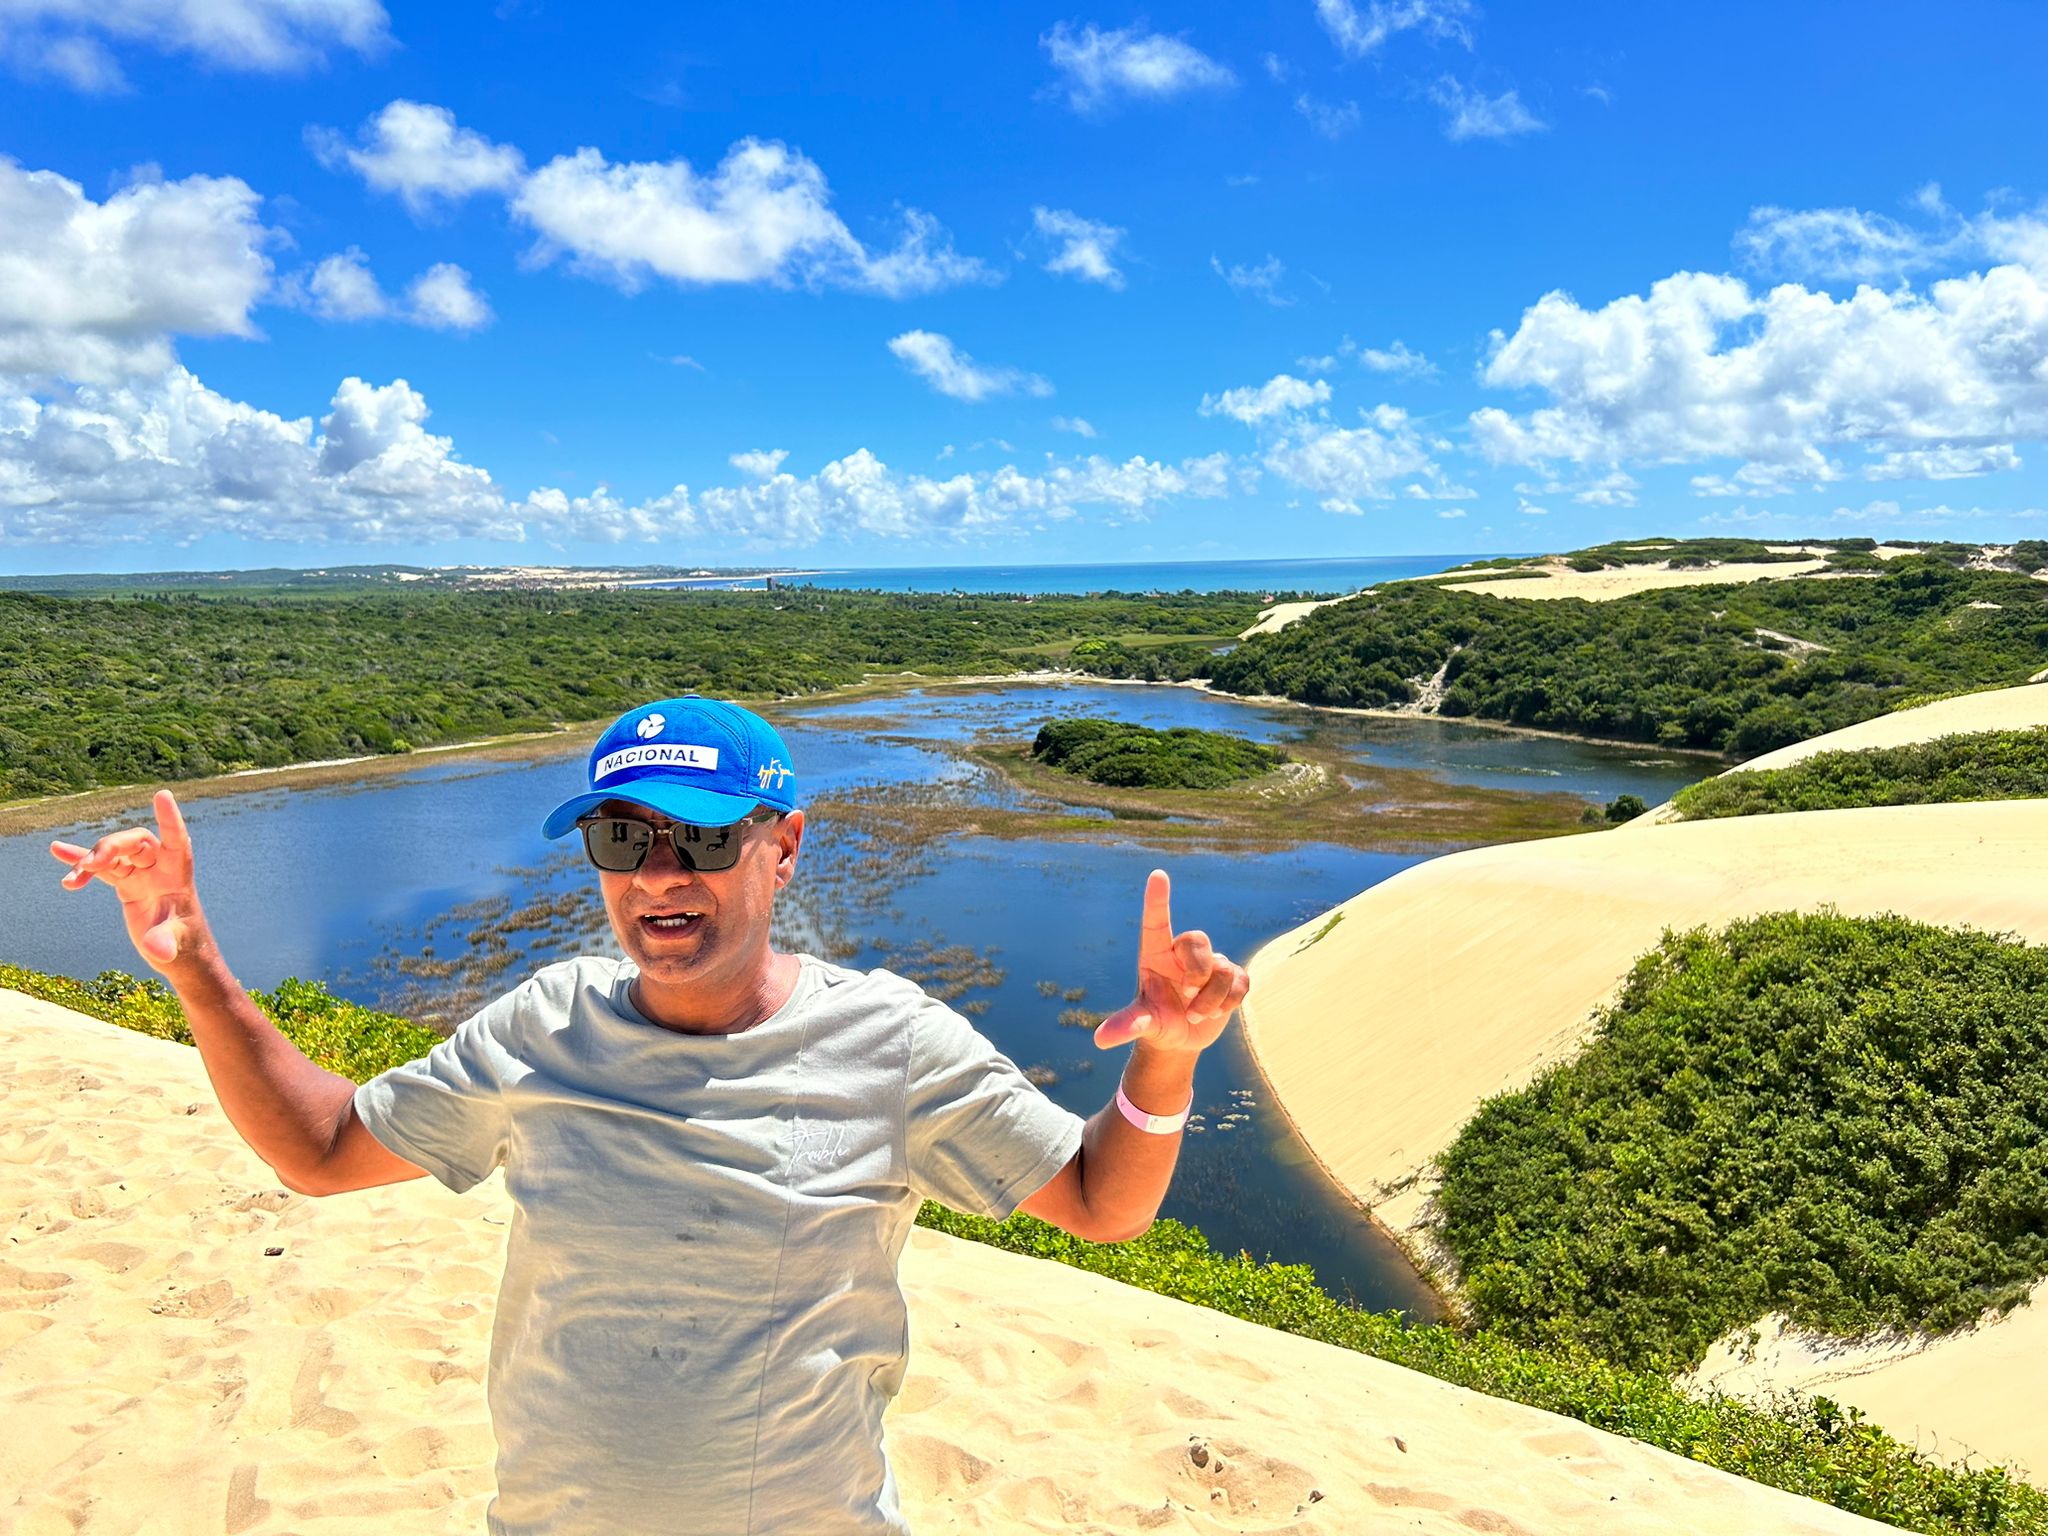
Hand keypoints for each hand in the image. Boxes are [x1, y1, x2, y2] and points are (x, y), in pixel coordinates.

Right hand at [50, 790, 201, 971]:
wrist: (177, 952)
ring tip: (72, 879)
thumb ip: (165, 943)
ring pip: (113, 854)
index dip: (169, 819)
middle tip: (92, 865)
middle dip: (111, 847)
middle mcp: (158, 867)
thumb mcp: (175, 944)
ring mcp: (140, 873)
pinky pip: (100, 868)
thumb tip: (159, 951)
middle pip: (135, 843)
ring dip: (90, 860)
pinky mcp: (125, 883)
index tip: (162, 795)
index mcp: (177, 873)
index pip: (176, 839)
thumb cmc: (184, 945)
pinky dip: (80, 863)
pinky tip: (57, 850)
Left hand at [1094, 869, 1249, 1055]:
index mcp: (1156, 954)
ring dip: (1211, 1000)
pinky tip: (1217, 1012)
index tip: (1157, 875)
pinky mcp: (1232, 977)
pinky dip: (1230, 1003)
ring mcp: (1210, 963)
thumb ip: (1126, 1026)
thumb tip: (1100, 1040)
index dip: (1157, 899)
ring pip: (1223, 969)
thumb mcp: (1143, 1024)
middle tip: (1188, 996)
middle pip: (1198, 941)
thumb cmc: (1157, 1023)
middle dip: (1197, 973)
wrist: (1181, 1040)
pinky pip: (1241, 981)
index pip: (1156, 921)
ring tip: (1196, 1015)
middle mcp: (1182, 953)